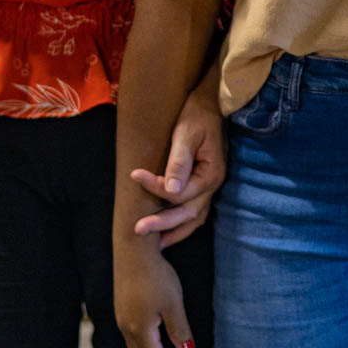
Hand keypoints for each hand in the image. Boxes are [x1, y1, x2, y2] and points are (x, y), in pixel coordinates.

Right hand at [113, 242, 193, 347]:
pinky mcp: (121, 307)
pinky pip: (131, 336)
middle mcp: (126, 327)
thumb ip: (179, 331)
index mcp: (139, 330)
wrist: (133, 250)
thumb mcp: (174, 305)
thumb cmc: (156, 276)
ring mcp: (121, 317)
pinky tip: (154, 341)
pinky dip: (144, 346)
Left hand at [130, 80, 225, 247]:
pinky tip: (168, 231)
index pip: (181, 191)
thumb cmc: (197, 115)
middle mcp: (213, 185)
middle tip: (137, 229)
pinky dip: (182, 224)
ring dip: (174, 231)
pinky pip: (195, 211)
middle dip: (162, 223)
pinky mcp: (204, 185)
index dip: (155, 187)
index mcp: (211, 173)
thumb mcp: (186, 133)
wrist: (211, 104)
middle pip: (188, 212)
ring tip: (154, 244)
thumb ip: (179, 162)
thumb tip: (170, 191)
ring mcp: (211, 187)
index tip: (134, 175)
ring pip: (195, 218)